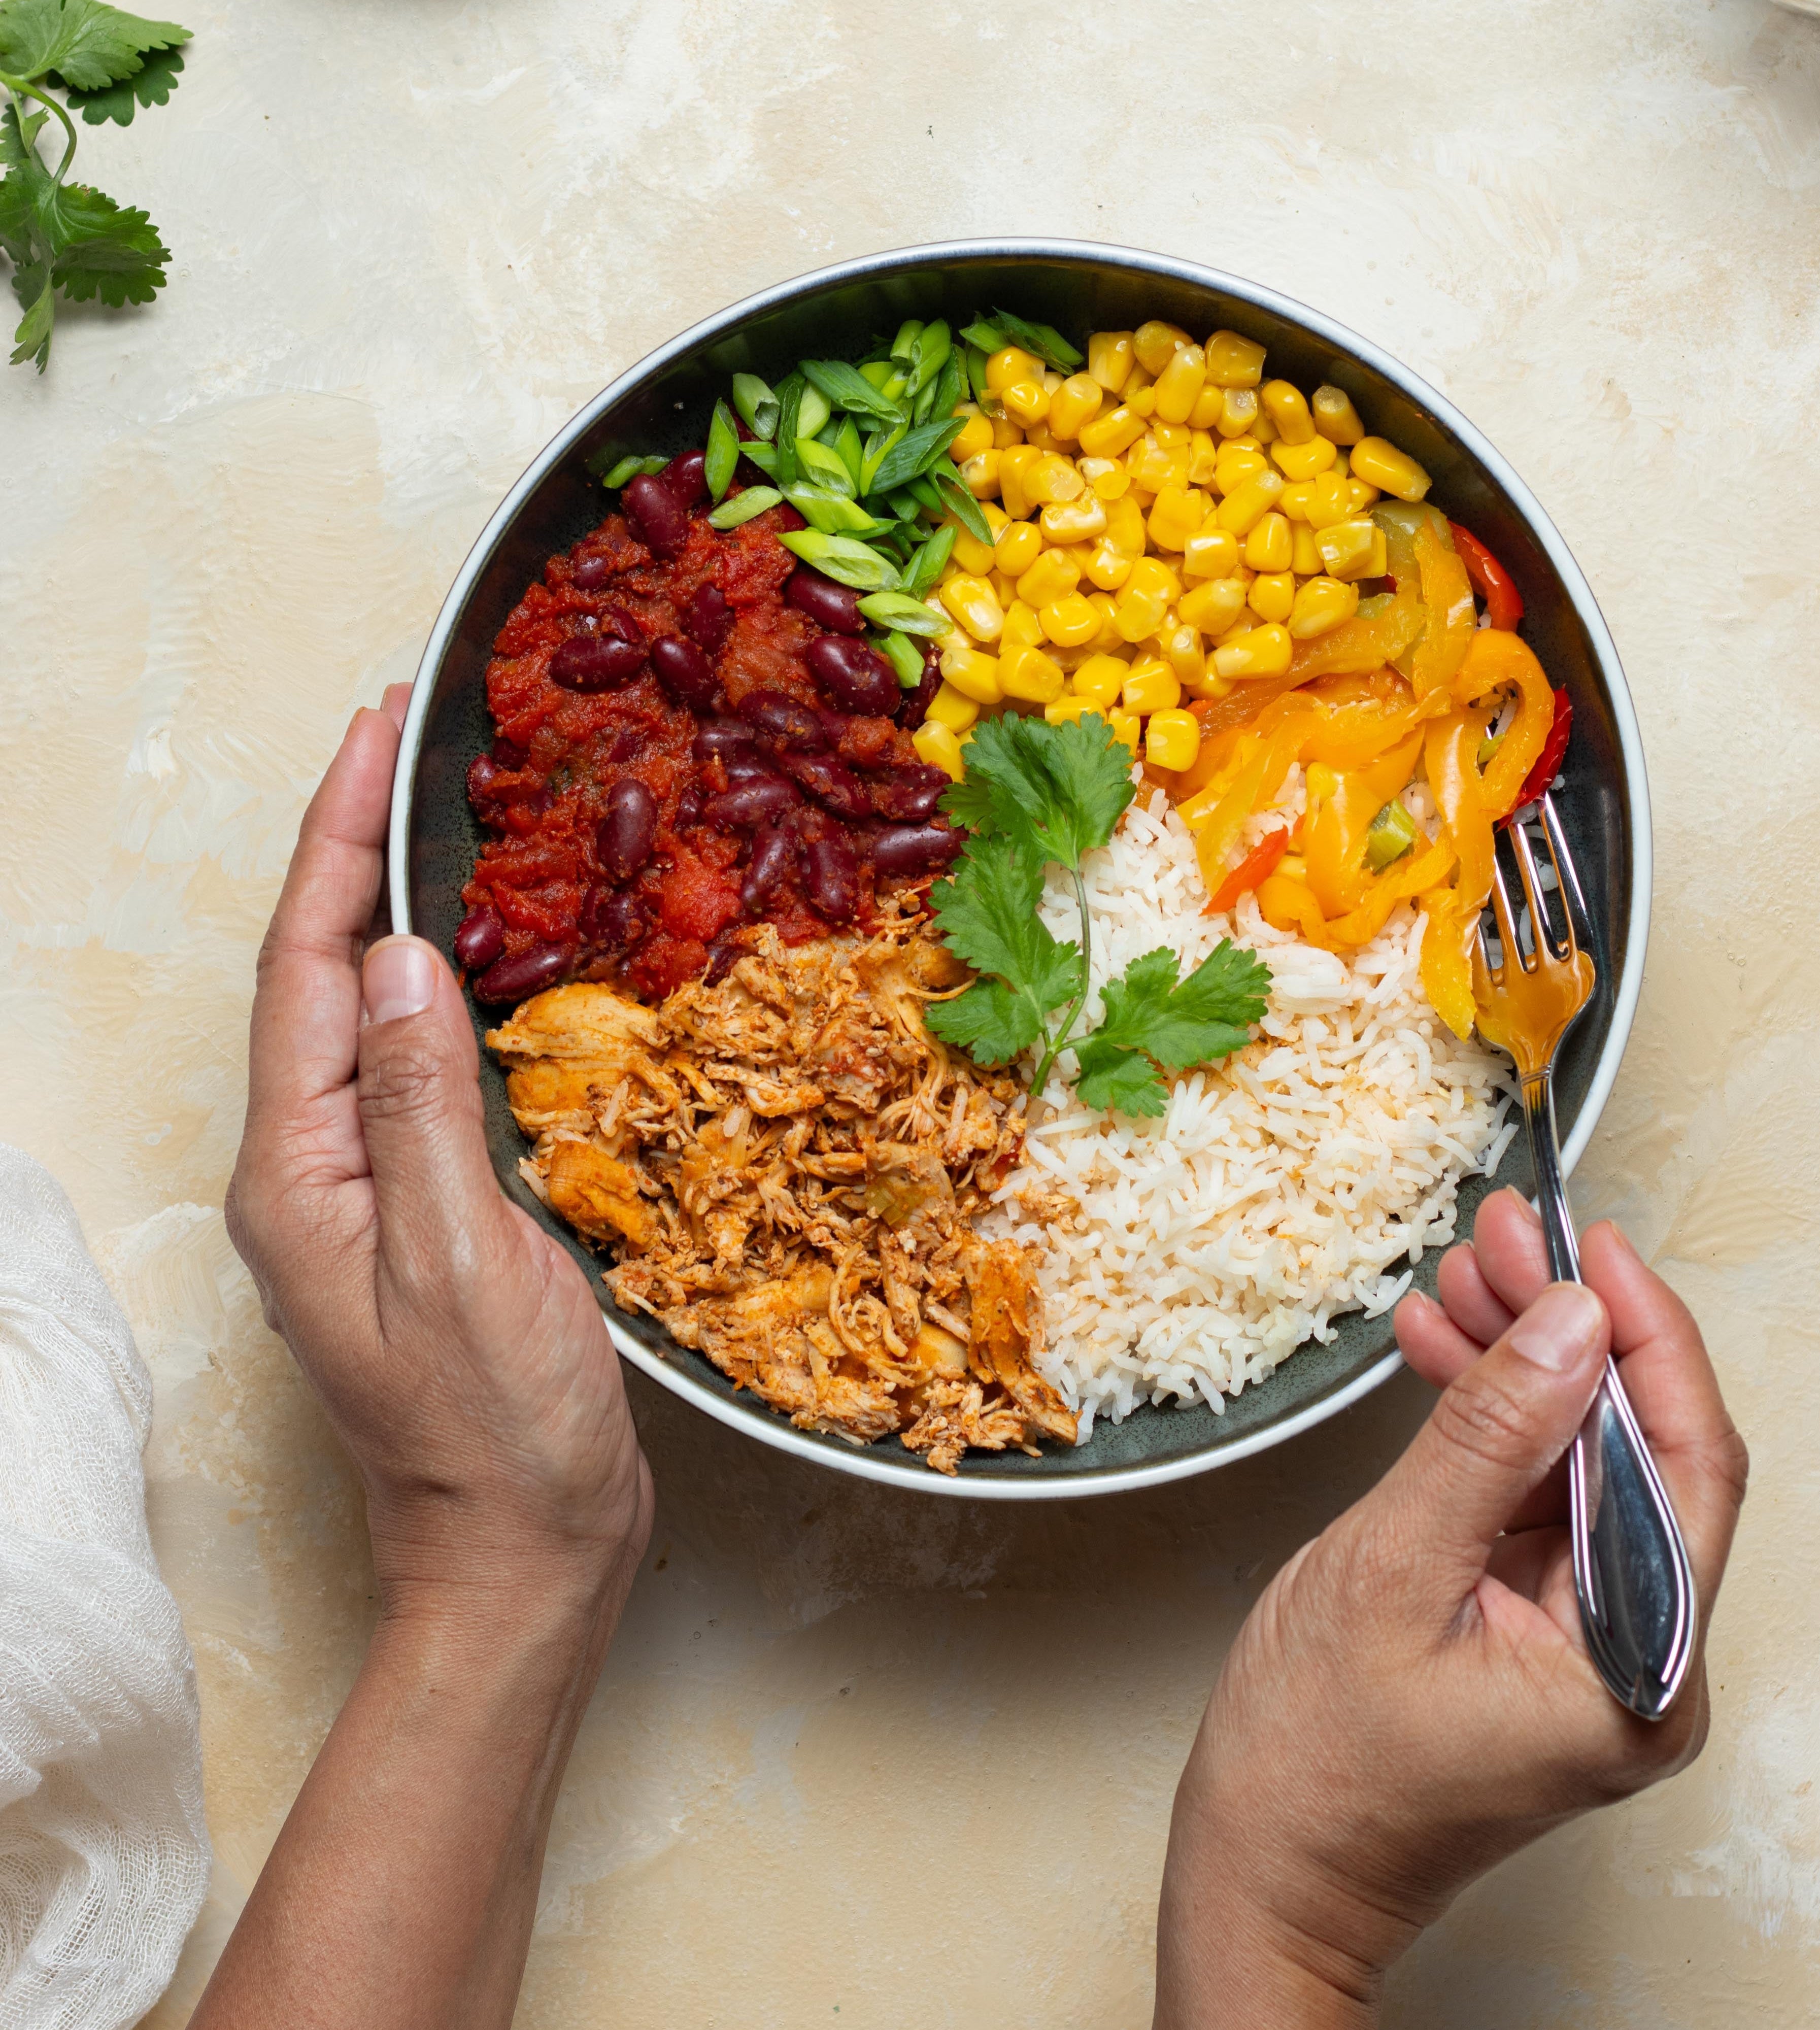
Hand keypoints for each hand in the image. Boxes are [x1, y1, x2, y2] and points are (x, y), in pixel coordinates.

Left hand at [198, 695, 653, 2027]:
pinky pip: (413, 1067)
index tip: (372, 732)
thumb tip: (400, 960)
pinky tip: (484, 957)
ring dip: (388, 908)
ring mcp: (359, 1193)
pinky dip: (443, 989)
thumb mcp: (461, 1263)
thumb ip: (422, 1106)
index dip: (332, 842)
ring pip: (362, 1016)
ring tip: (436, 814)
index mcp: (301, 1176)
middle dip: (348, 850)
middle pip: (314, 978)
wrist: (519, 1560)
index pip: (302, 969)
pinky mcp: (415, 1211)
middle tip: (402, 740)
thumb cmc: (495, 1435)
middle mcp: (310, 1173)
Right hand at [1153, 1190, 1748, 2027]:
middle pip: (1635, 1454)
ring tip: (1458, 1277)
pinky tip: (1442, 1355)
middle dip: (1567, 1334)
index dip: (1647, 1339)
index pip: (1688, 1464)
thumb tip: (1569, 1324)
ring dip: (1521, 1368)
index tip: (1592, 1245)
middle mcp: (1642, 1662)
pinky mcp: (1539, 1637)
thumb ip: (1487, 1440)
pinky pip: (1533, 1504)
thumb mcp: (1392, 1570)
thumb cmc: (1314, 1763)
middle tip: (1501, 1237)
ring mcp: (1591, 1652)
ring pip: (1580, 1467)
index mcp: (1639, 1669)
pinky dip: (1489, 1429)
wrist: (1264, 1875)